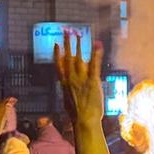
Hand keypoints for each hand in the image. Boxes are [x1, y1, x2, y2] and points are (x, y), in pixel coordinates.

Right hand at [54, 29, 110, 153]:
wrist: (84, 121)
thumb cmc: (77, 116)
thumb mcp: (68, 102)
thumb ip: (68, 92)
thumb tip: (67, 90)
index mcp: (64, 84)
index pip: (58, 65)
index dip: (57, 54)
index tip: (56, 44)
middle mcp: (71, 79)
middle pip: (67, 58)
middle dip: (67, 44)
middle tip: (66, 32)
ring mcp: (81, 79)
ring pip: (79, 58)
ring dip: (79, 45)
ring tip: (78, 34)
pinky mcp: (92, 81)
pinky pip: (93, 65)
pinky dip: (95, 54)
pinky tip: (97, 45)